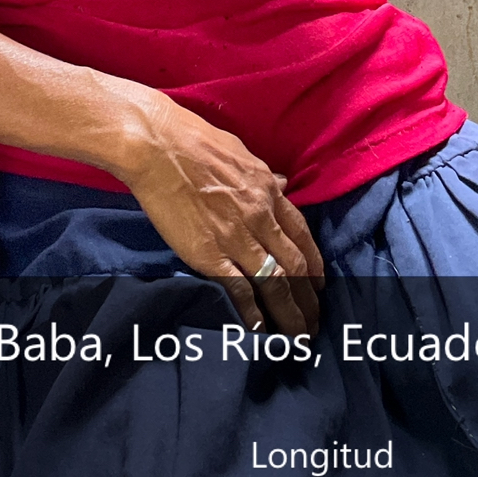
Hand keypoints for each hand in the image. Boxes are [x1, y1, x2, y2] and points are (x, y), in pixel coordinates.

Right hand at [119, 94, 324, 336]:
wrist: (157, 146)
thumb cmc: (193, 139)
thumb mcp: (239, 151)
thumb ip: (263, 175)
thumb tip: (281, 184)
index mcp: (267, 190)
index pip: (301, 232)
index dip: (314, 262)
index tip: (320, 283)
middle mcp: (259, 217)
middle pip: (295, 264)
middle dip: (309, 298)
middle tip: (315, 322)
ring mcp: (236, 237)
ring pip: (275, 283)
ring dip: (290, 313)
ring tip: (297, 337)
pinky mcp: (209, 254)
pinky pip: (238, 288)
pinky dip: (252, 311)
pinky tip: (260, 329)